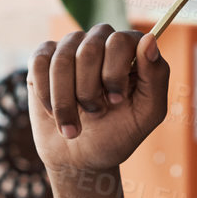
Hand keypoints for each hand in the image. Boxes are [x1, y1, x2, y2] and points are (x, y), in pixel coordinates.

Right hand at [28, 24, 169, 192]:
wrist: (80, 158)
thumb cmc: (117, 134)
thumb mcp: (147, 113)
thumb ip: (156, 76)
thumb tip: (149, 39)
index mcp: (130, 49)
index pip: (119, 41)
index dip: (114, 73)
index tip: (115, 101)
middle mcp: (101, 41)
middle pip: (89, 49)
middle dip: (89, 91)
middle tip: (95, 113)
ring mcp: (70, 47)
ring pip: (61, 59)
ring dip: (65, 100)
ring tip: (74, 122)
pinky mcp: (43, 58)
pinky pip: (39, 63)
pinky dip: (46, 94)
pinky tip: (53, 111)